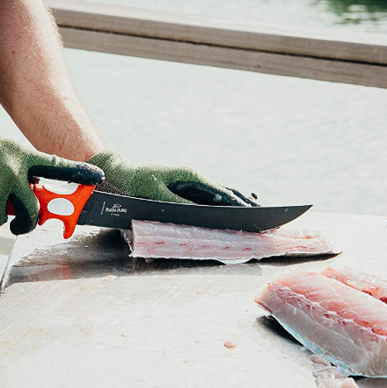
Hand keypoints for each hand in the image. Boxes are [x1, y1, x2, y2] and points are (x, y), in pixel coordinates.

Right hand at [0, 102, 103, 234]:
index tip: (98, 177)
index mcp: (18, 154)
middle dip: (28, 222)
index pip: (55, 166)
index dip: (78, 174)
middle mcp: (13, 173)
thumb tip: (25, 185)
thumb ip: (13, 163)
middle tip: (22, 224)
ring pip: (3, 219)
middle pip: (32, 210)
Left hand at [87, 149, 256, 205]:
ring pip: (221, 193)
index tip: (253, 211)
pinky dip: (226, 200)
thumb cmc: (137, 183)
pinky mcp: (188, 189)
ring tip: (257, 207)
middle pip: (225, 192)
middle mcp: (195, 179)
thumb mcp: (155, 194)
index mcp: (190, 177)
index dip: (237, 203)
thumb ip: (178, 203)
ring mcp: (193, 184)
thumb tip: (198, 213)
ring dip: (239, 201)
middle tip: (264, 213)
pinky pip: (211, 197)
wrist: (123, 174)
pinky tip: (239, 202)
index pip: (220, 193)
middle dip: (244, 203)